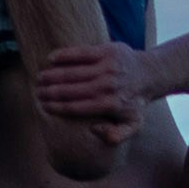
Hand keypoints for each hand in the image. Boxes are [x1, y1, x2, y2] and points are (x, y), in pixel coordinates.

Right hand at [30, 40, 140, 154]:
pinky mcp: (107, 51)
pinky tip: (50, 59)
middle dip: (50, 92)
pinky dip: (63, 55)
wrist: (151, 74)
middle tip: (37, 92)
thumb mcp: (132, 126)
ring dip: (52, 75)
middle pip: (69, 90)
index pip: (75, 107)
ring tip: (40, 78)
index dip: (56, 107)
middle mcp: (106, 86)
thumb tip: (93, 130)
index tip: (43, 106)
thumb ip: (115, 136)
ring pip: (71, 72)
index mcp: (108, 105)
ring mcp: (106, 67)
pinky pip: (80, 53)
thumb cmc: (136, 102)